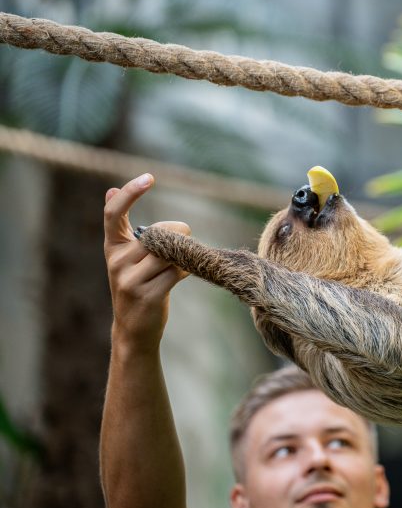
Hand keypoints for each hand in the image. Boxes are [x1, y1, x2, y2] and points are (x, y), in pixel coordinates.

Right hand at [104, 174, 190, 353]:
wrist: (134, 330)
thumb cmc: (139, 285)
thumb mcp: (129, 257)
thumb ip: (127, 229)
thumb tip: (110, 189)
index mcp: (112, 247)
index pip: (113, 213)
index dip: (130, 193)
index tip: (149, 177)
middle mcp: (116, 261)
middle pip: (157, 232)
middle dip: (179, 232)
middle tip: (186, 239)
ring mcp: (129, 280)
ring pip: (169, 252)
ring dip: (184, 255)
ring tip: (181, 263)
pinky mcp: (147, 295)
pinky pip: (176, 271)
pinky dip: (186, 270)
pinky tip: (183, 273)